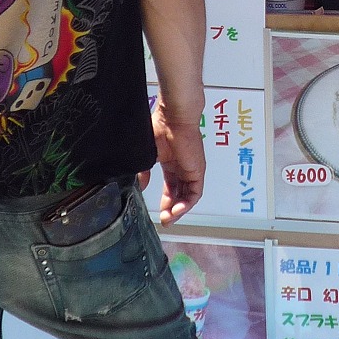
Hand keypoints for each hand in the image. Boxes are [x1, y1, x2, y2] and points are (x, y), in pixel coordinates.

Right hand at [150, 103, 205, 224]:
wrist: (174, 117)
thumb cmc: (160, 127)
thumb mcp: (148, 155)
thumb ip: (144, 172)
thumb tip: (140, 186)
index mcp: (171, 162)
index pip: (171, 186)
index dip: (166, 201)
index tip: (157, 212)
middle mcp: (183, 167)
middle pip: (180, 193)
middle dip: (172, 209)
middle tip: (164, 221)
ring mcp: (191, 169)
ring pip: (188, 195)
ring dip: (179, 210)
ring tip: (169, 219)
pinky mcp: (197, 170)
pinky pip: (195, 192)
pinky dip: (187, 204)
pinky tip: (176, 211)